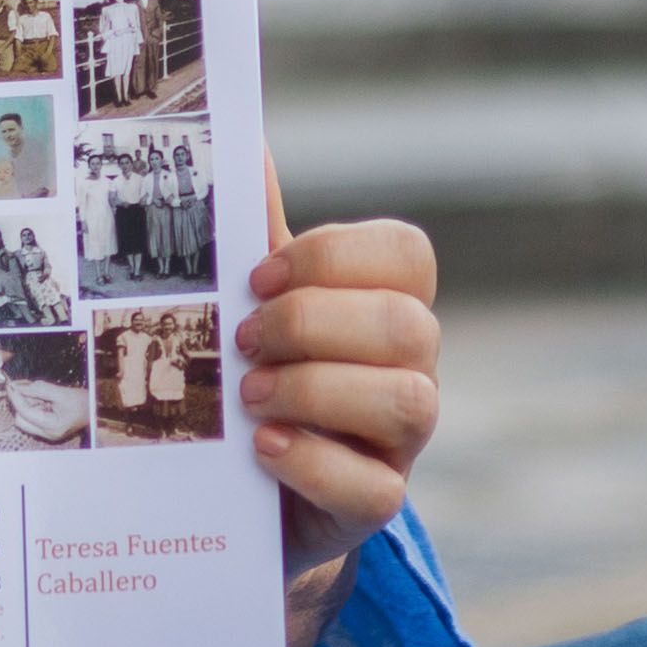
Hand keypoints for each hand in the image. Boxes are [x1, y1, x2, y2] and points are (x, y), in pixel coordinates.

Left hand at [242, 215, 437, 646]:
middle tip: (244, 340)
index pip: (406, 254)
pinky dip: (313, 461)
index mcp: (384, 305)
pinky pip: (375, 488)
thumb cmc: (254, 378)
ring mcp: (400, 442)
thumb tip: (242, 141)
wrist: (236, 495)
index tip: (257, 276)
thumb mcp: (253, 309)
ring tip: (248, 396)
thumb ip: (255, 236)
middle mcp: (409, 369)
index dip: (334, 257)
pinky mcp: (374, 505)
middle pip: (407, 325)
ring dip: (316, 390)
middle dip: (312, 324)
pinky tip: (260, 447)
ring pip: (407, 401)